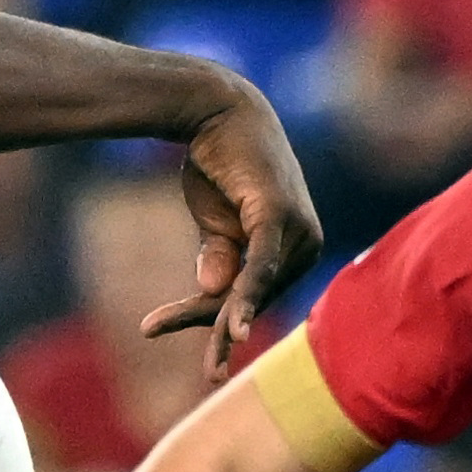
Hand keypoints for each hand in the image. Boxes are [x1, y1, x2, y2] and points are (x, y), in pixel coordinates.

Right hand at [163, 96, 321, 352]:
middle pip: (253, 299)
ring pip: (252, 293)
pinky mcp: (277, 216)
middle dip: (214, 328)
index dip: (214, 320)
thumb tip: (213, 291)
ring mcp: (297, 230)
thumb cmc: (218, 161)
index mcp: (297, 246)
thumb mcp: (216, 221)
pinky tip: (231, 331)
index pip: (254, 295)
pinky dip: (245, 300)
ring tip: (179, 347)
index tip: (163, 330)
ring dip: (216, 321)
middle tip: (190, 362)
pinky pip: (260, 270)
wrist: (213, 109)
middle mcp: (308, 242)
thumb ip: (221, 257)